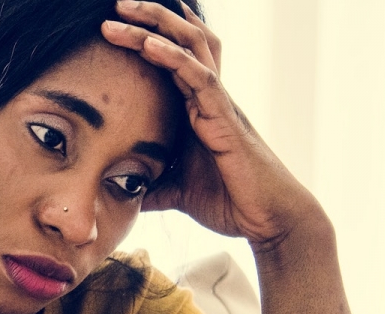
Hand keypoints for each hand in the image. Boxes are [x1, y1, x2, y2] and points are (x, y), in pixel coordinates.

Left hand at [101, 0, 320, 249]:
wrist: (267, 220)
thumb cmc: (229, 200)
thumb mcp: (174, 191)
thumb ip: (148, 185)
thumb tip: (117, 195)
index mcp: (197, 107)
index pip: (175, 58)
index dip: (154, 34)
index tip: (121, 19)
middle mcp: (209, 97)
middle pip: (183, 40)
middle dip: (151, 18)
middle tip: (118, 2)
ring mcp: (219, 103)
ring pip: (189, 48)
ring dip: (155, 27)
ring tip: (123, 10)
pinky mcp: (225, 118)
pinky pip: (199, 77)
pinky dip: (173, 58)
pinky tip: (149, 45)